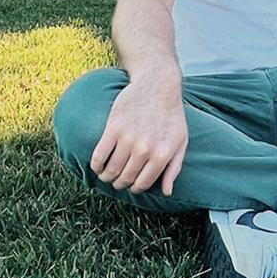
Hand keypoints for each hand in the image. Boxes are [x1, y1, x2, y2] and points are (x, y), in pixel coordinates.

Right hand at [89, 78, 189, 195]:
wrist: (157, 85)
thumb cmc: (171, 115)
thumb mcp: (181, 141)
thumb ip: (175, 168)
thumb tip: (167, 192)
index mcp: (161, 155)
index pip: (142, 184)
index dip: (134, 188)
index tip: (130, 184)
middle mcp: (144, 150)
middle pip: (125, 178)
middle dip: (119, 183)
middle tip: (116, 180)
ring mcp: (128, 138)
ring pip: (111, 170)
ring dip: (106, 176)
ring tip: (106, 174)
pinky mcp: (113, 127)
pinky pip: (99, 155)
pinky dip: (96, 165)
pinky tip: (97, 166)